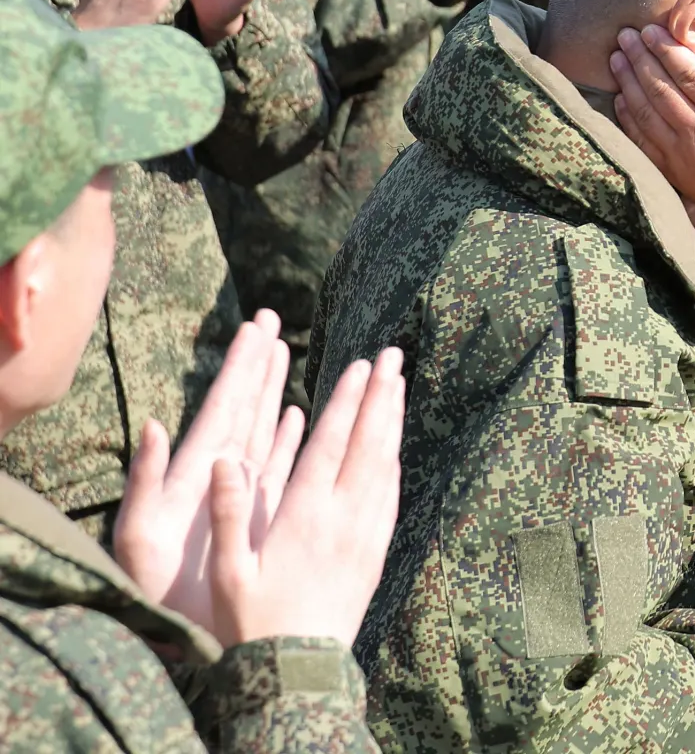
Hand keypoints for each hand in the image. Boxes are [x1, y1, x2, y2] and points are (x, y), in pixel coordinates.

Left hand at [115, 312, 300, 635]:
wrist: (173, 633)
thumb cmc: (154, 588)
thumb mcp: (138, 535)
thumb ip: (144, 481)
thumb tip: (151, 426)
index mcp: (195, 472)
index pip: (224, 407)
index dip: (240, 368)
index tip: (257, 329)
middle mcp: (218, 474)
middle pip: (243, 406)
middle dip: (257, 364)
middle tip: (270, 320)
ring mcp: (235, 491)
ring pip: (261, 428)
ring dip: (272, 390)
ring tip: (285, 352)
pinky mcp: (251, 513)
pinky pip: (275, 463)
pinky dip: (286, 436)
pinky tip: (297, 416)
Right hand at [207, 347, 404, 646]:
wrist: (301, 671)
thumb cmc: (254, 623)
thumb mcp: (230, 571)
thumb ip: (229, 512)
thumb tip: (224, 459)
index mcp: (305, 516)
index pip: (332, 444)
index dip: (347, 402)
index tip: (359, 366)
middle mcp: (343, 518)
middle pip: (369, 443)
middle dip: (381, 395)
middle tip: (394, 355)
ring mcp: (365, 533)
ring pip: (385, 464)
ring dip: (392, 421)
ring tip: (398, 384)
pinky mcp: (376, 551)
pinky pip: (390, 495)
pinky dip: (393, 460)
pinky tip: (393, 444)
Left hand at [608, 23, 694, 213]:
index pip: (688, 72)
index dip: (665, 49)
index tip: (649, 30)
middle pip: (660, 88)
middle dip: (639, 58)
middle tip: (625, 36)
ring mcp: (682, 153)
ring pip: (645, 112)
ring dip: (628, 82)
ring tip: (616, 59)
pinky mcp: (672, 170)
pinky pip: (642, 141)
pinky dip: (627, 118)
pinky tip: (619, 98)